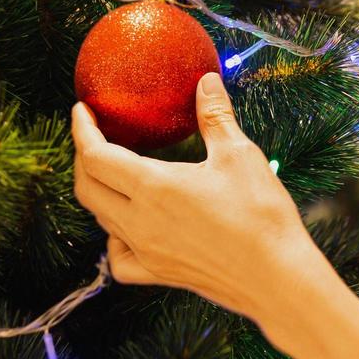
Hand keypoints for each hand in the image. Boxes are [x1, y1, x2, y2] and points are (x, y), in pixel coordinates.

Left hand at [71, 72, 325, 323]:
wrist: (277, 278)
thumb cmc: (260, 215)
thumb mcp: (239, 155)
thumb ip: (215, 115)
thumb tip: (206, 80)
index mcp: (153, 187)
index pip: (95, 155)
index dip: (82, 129)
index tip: (81, 110)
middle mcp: (139, 222)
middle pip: (86, 188)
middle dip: (83, 158)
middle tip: (93, 136)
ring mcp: (146, 251)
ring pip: (101, 219)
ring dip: (97, 191)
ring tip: (112, 172)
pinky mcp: (158, 273)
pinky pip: (118, 258)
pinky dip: (114, 237)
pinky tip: (130, 227)